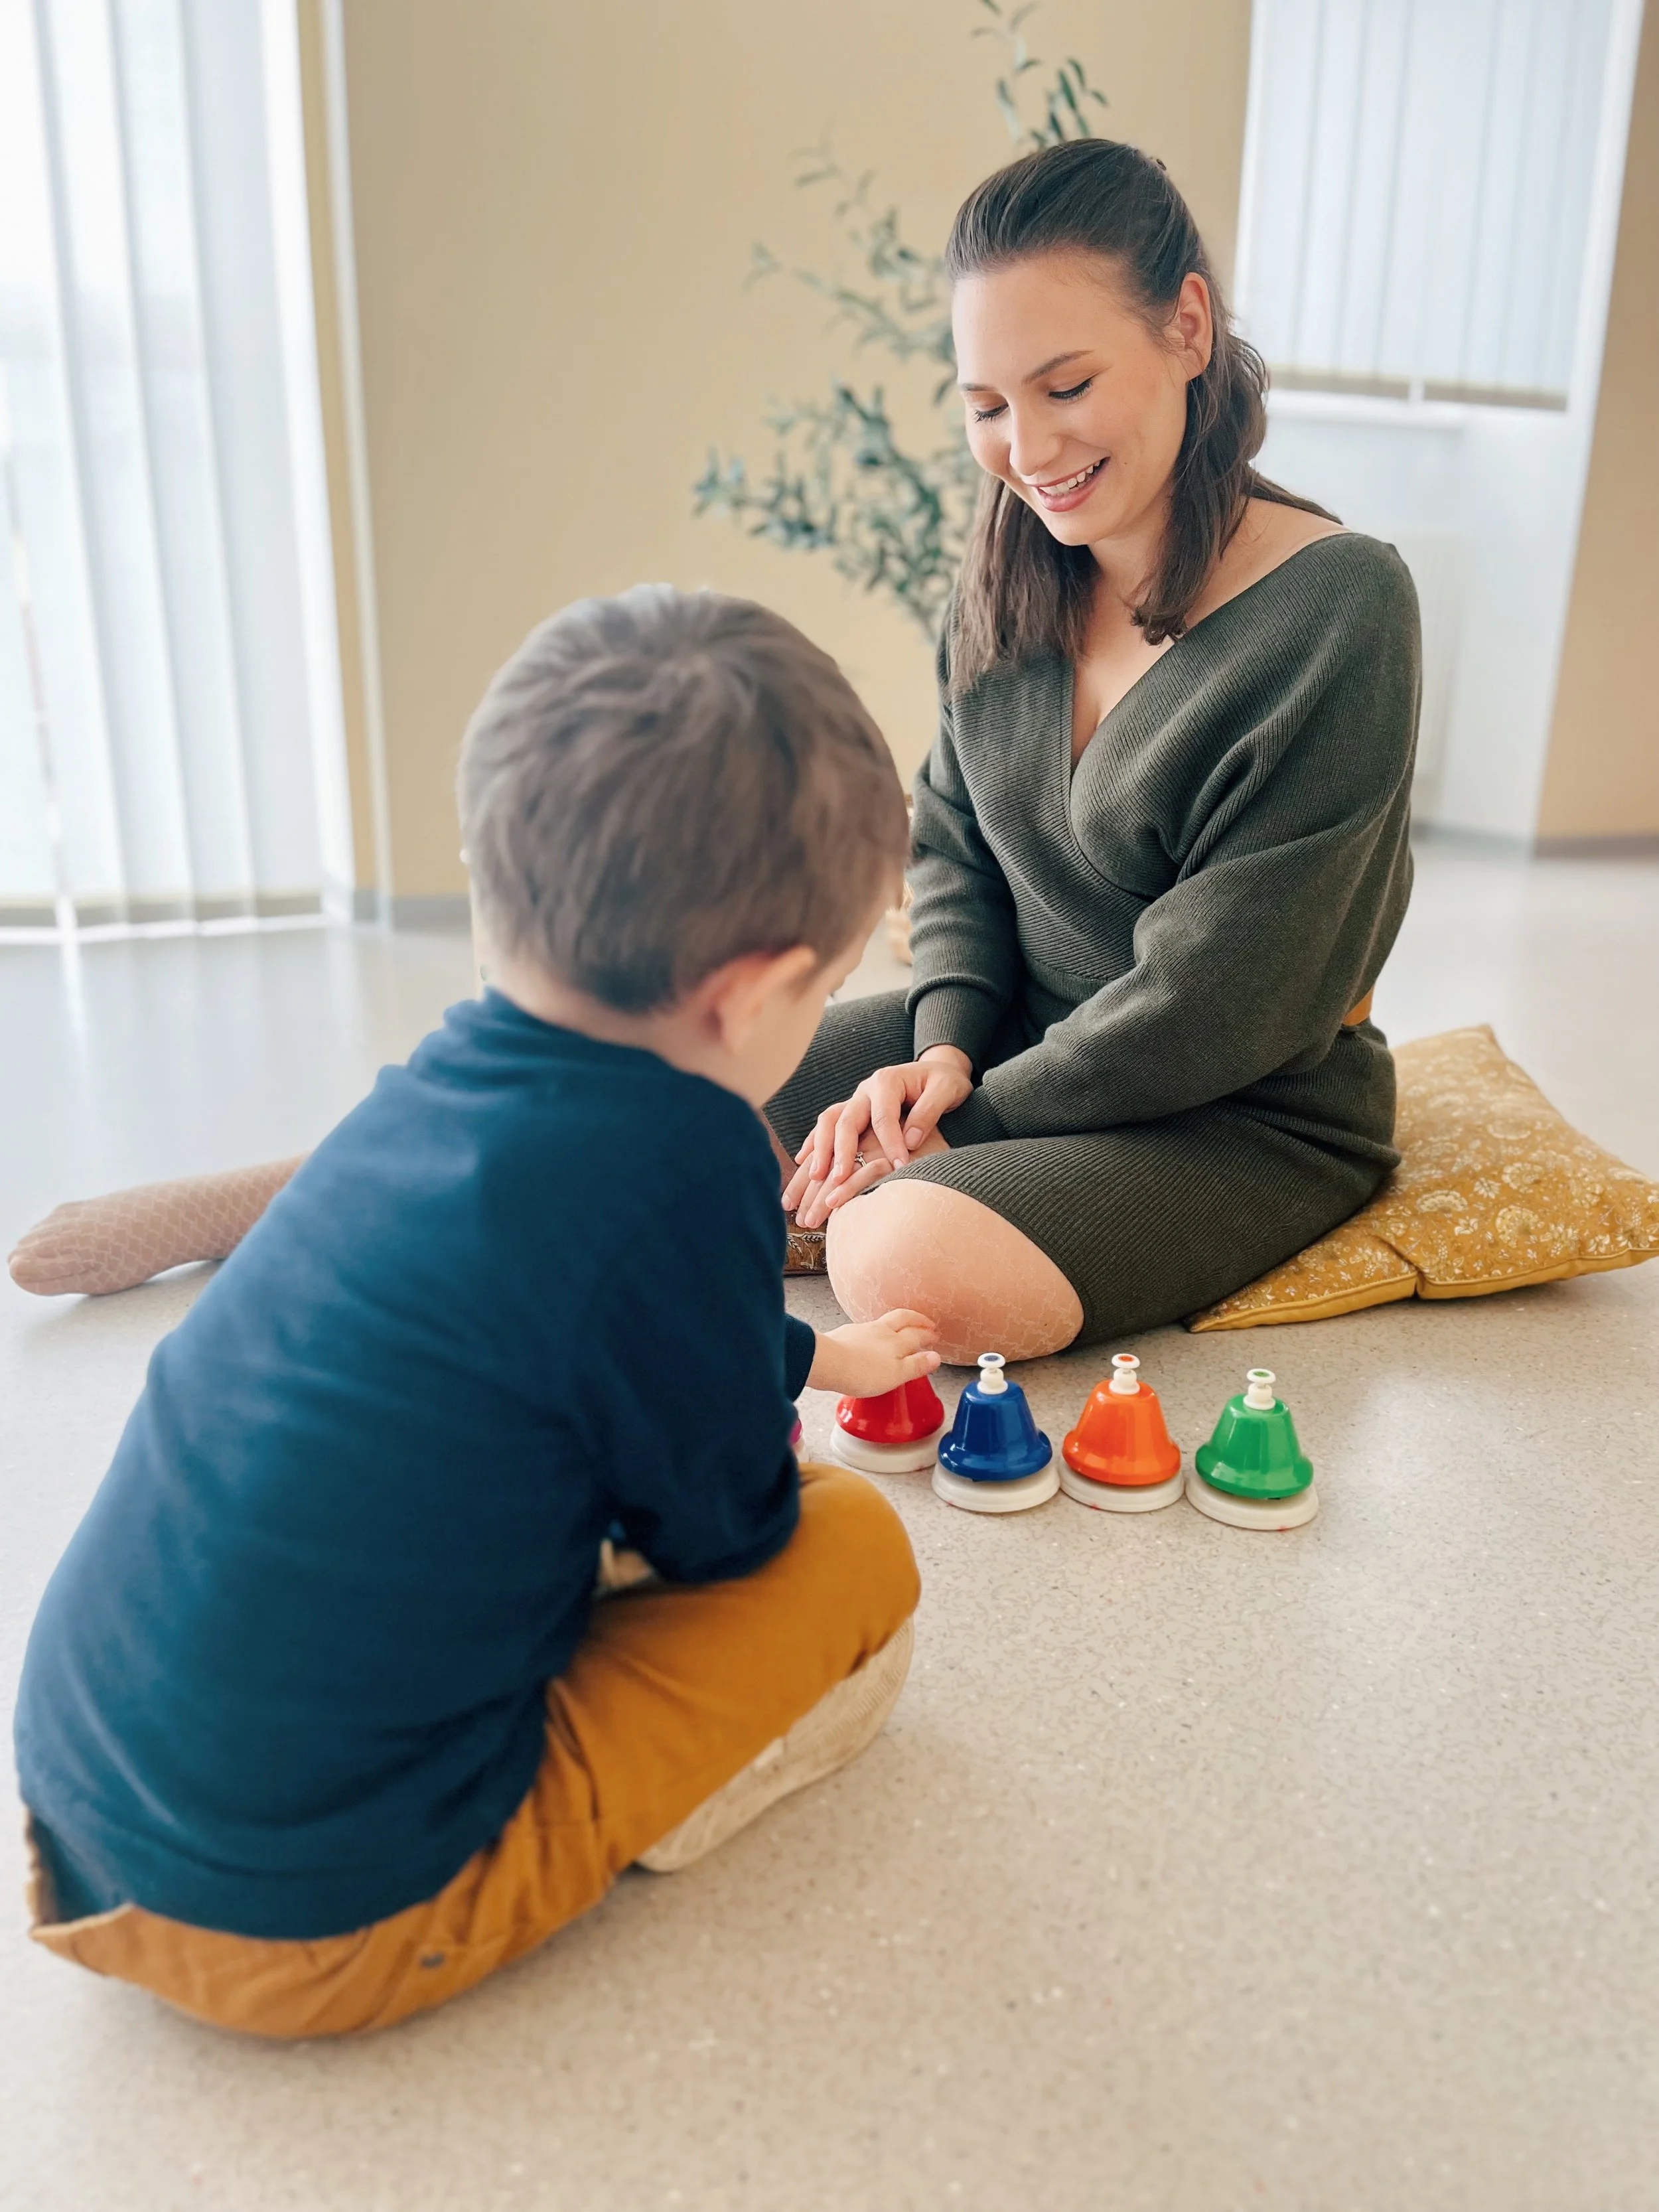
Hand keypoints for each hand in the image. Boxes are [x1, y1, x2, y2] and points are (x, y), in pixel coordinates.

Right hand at [783, 1048, 970, 1228]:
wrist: (938, 1071)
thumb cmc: (945, 1081)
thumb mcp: (948, 1089)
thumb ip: (929, 1111)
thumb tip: (910, 1141)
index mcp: (887, 1081)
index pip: (883, 1117)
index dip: (890, 1143)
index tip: (899, 1168)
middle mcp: (865, 1090)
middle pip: (847, 1120)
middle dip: (842, 1151)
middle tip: (840, 1179)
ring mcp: (856, 1101)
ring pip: (829, 1122)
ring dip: (821, 1149)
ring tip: (817, 1176)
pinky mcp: (853, 1111)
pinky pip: (827, 1126)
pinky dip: (814, 1143)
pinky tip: (803, 1162)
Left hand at [806, 1308, 939, 1397]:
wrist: (828, 1363)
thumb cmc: (861, 1372)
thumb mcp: (896, 1375)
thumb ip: (916, 1365)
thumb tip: (936, 1357)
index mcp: (896, 1342)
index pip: (918, 1335)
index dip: (928, 1335)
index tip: (935, 1336)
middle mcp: (881, 1331)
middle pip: (903, 1318)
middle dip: (917, 1319)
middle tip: (926, 1323)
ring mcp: (863, 1330)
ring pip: (885, 1321)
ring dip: (898, 1321)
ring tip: (902, 1326)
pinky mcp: (848, 1333)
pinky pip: (868, 1327)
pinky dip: (877, 1329)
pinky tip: (873, 1337)